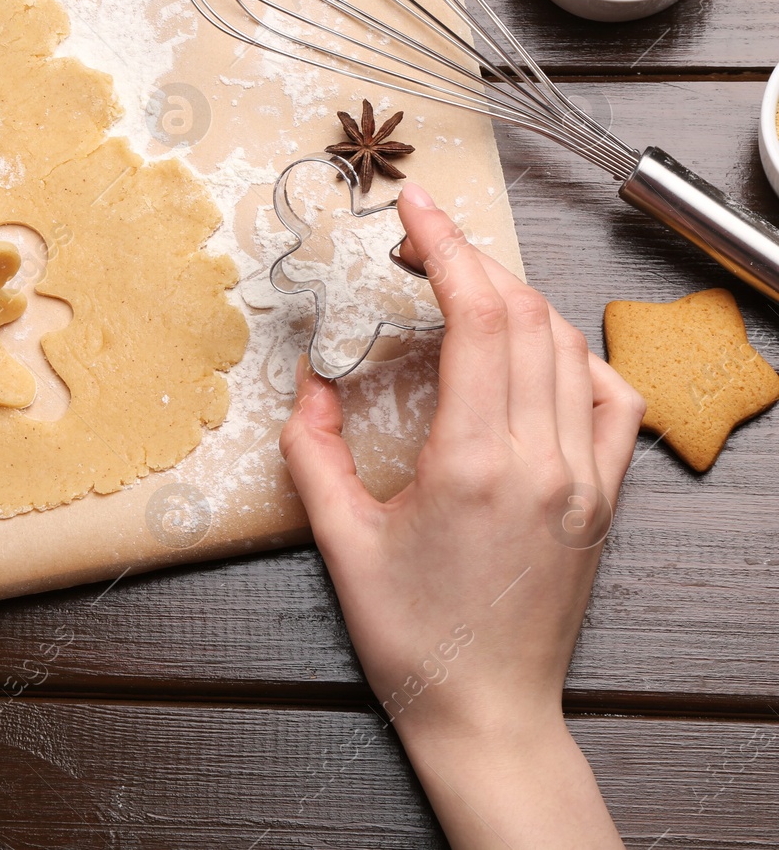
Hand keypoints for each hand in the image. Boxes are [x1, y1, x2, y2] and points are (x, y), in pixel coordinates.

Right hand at [279, 183, 642, 847]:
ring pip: (568, 346)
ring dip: (517, 301)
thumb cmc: (411, 636)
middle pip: (525, 315)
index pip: (477, 318)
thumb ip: (313, 449)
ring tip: (464, 291)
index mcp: (474, 463)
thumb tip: (310, 379)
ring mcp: (584, 477)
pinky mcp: (603, 497)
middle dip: (472, 261)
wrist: (485, 710)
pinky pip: (610, 398)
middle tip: (421, 245)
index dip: (446, 248)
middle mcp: (542, 459)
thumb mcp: (339, 539)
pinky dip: (573, 355)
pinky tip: (536, 354)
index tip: (415, 209)